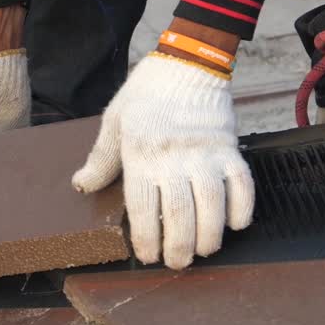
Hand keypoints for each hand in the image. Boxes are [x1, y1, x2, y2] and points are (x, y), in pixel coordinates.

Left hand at [71, 52, 254, 268]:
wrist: (189, 61)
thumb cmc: (147, 92)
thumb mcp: (115, 120)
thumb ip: (101, 157)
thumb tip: (82, 186)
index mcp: (141, 153)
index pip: (142, 207)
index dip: (146, 239)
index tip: (147, 256)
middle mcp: (174, 158)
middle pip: (178, 213)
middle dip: (178, 247)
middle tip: (177, 264)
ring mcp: (205, 153)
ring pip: (211, 204)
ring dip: (209, 235)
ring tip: (204, 251)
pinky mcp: (230, 147)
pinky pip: (242, 183)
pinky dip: (241, 207)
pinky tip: (235, 224)